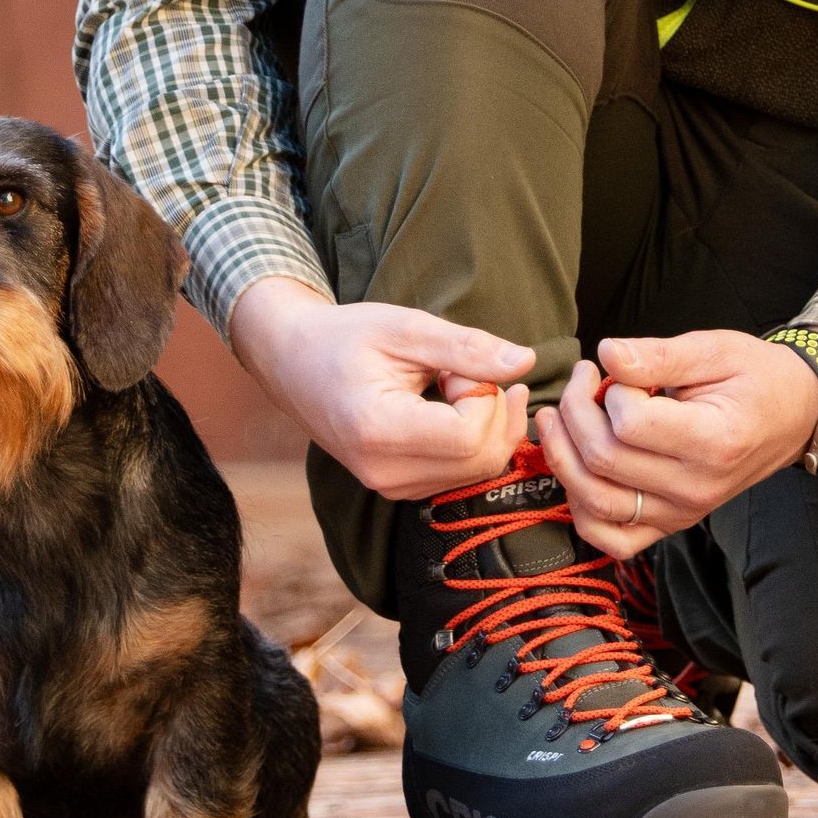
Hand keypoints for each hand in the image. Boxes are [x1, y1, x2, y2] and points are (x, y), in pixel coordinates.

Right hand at [228, 276, 533, 499]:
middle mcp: (383, 472)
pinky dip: (473, 440)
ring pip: (477, 471)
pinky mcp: (398, 489)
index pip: (469, 436)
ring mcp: (389, 487)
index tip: (458, 366)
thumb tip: (525, 360)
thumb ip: (466, 347)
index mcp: (378, 430)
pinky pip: (461, 475)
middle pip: (480, 459)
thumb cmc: (345, 337)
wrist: (293, 362)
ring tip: (454, 383)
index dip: (484, 396)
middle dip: (493, 411)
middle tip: (466, 370)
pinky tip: (451, 407)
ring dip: (486, 425)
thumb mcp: (405, 328)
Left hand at [535, 331, 817, 556]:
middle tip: (582, 379)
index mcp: (714, 442)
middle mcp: (696, 488)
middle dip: (575, 411)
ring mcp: (682, 513)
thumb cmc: (755, 377)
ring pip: (596, 502)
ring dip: (563, 456)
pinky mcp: (671, 524)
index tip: (618, 371)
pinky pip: (612, 538)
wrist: (790, 416)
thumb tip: (606, 354)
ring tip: (561, 416)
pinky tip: (577, 469)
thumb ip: (657, 355)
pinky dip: (582, 509)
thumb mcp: (714, 350)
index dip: (610, 390)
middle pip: (604, 460)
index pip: (629, 424)